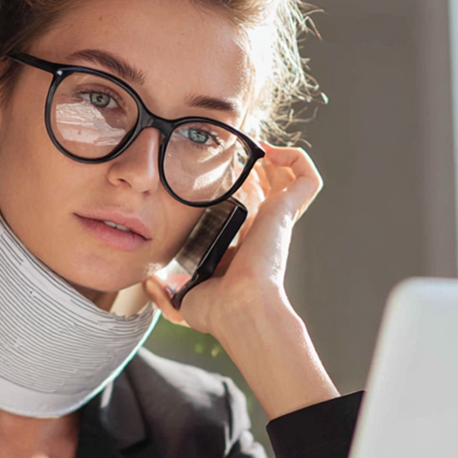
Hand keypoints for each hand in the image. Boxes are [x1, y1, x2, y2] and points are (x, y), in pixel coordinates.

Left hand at [143, 143, 322, 340]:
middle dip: (258, 168)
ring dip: (278, 158)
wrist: (238, 308)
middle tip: (238, 152)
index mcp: (243, 247)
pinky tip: (269, 153)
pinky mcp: (287, 212)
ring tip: (257, 147)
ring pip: (292, 180)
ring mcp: (278, 221)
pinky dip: (295, 158)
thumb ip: (164, 292)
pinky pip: (307, 178)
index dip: (238, 191)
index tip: (220, 177)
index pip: (247, 212)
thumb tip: (150, 283)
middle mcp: (264, 231)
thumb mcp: (183, 299)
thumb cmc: (217, 310)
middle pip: (270, 191)